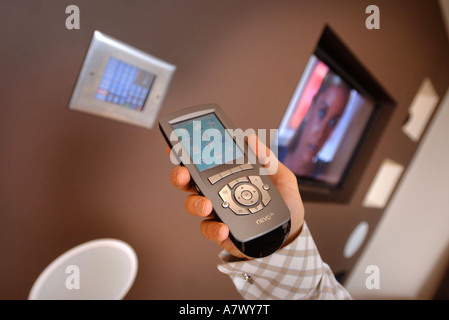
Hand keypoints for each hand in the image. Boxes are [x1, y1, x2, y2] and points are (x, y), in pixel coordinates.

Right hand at [168, 134, 304, 258]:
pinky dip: (213, 228)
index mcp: (229, 176)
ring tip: (207, 205)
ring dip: (195, 203)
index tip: (177, 145)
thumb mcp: (281, 177)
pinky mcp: (221, 231)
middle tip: (183, 174)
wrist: (290, 233)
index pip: (204, 162)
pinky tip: (223, 227)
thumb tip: (251, 138)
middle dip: (180, 175)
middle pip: (190, 182)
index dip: (187, 153)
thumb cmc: (284, 205)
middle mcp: (218, 192)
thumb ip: (266, 158)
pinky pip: (208, 229)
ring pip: (194, 204)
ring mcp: (218, 212)